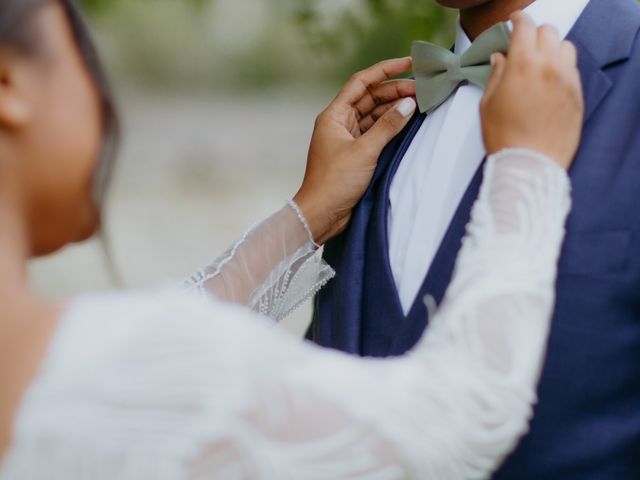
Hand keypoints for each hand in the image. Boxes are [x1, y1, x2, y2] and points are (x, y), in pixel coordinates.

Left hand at [294, 58, 416, 244]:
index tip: (408, 62)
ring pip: (374, 115)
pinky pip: (376, 133)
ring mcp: (348, 139)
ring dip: (394, 108)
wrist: (321, 214)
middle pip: (370, 98)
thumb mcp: (364, 151)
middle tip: (422, 88)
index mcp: (334, 116)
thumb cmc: (334, 182)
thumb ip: (388, 126)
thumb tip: (408, 104)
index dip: (385, 70)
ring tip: (419, 103)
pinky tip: (407, 122)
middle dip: (395, 91)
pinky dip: (391, 127)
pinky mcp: (356, 154)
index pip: (361, 83)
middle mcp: (340, 123)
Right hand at [480, 12, 583, 169]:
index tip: (514, 21)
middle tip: (523, 46)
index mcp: (523, 64)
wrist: (530, 164)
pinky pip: (573, 69)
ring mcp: (567, 79)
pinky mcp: (577, 95)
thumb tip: (500, 58)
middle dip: (534, 34)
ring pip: (565, 47)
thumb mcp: (488, 104)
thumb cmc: (504, 137)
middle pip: (548, 32)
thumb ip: (496, 74)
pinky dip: (561, 68)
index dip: (518, 20)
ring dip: (552, 49)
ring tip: (540, 64)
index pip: (526, 26)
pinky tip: (549, 82)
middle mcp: (549, 66)